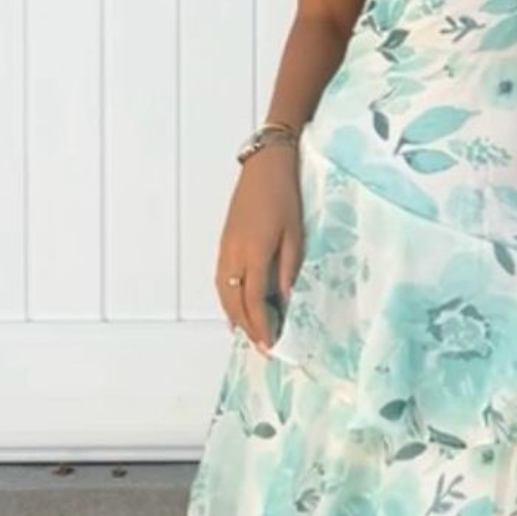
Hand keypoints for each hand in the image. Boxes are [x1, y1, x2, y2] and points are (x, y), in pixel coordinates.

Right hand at [217, 145, 302, 354]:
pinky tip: (233, 310)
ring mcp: (225, 249)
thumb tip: (284, 301)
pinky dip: (226, 299)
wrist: (264, 168)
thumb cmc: (284, 197)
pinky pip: (221, 280)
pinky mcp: (223, 243)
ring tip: (248, 334)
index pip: (253, 301)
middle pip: (235, 302)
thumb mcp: (295, 235)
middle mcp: (234, 255)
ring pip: (223, 293)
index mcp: (254, 253)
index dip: (261, 326)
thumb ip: (287, 270)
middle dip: (247, 328)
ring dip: (235, 317)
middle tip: (261, 347)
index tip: (271, 344)